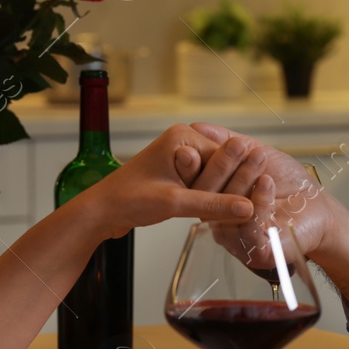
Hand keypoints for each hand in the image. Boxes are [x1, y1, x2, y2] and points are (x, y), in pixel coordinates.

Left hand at [80, 124, 254, 236]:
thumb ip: (213, 204)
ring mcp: (180, 158)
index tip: (235, 204)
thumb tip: (247, 208)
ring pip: (212, 179)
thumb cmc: (127, 199)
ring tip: (198, 212)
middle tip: (212, 209)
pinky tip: (199, 213)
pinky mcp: (176, 173)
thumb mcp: (174, 202)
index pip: (225, 158)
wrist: (101, 212)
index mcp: (184, 136)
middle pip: (220, 168)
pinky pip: (201, 186)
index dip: (227, 183)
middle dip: (218, 192)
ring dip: (209, 198)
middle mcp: (183, 141)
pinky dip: (202, 200)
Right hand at [178, 123, 335, 256]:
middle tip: (237, 145)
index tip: (198, 143)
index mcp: (213, 200)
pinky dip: (258, 201)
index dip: (194, 163)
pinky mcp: (255, 252)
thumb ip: (226, 140)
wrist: (319, 209)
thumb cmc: (288, 185)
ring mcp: (235, 239)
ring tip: (258, 158)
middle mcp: (219, 221)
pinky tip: (267, 183)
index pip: (193, 182)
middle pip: (206, 196)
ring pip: (225, 211)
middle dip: (221, 166)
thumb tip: (197, 127)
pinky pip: (247, 228)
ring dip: (242, 179)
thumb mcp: (255, 153)